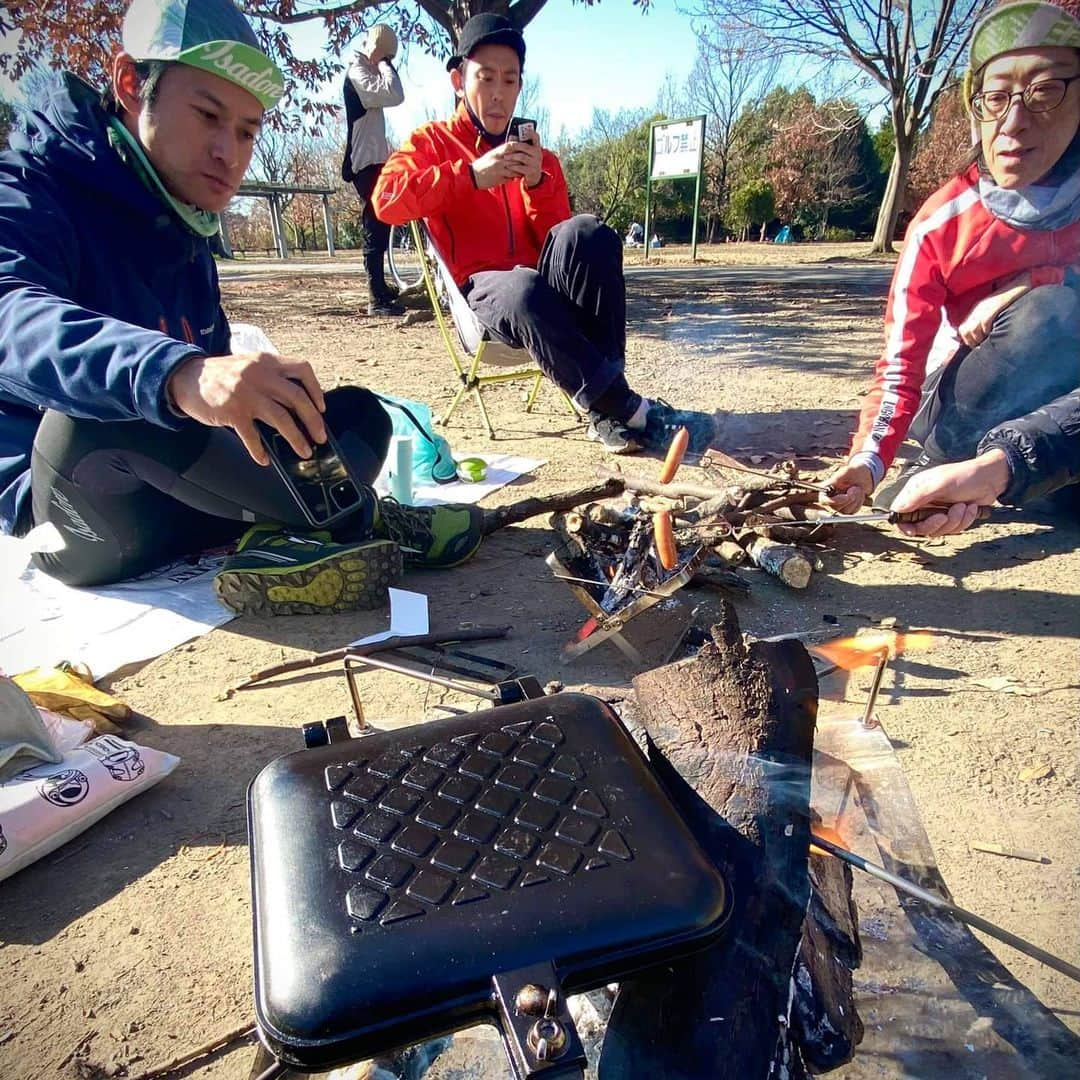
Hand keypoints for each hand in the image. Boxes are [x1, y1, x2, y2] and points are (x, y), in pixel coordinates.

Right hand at [167, 352, 326, 466]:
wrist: (185, 377)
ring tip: (304, 451)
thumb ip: (272, 377)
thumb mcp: (250, 365)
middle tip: (320, 437)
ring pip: (281, 419)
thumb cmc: (222, 375)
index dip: (316, 390)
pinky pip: (253, 437)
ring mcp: (246, 393)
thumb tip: (300, 404)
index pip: (302, 369)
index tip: (321, 408)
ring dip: (296, 439)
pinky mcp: (232, 412)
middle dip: (313, 421)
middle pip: (297, 398)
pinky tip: (264, 459)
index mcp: (267, 361)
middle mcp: (259, 375)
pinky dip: (259, 451)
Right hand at [471, 138, 541, 189]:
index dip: (519, 146)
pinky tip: (518, 176)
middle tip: (529, 160)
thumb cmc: (483, 164)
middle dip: (522, 159)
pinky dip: (515, 176)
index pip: (511, 146)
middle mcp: (499, 160)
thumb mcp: (492, 154)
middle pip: (515, 157)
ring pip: (515, 168)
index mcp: (497, 152)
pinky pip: (511, 177)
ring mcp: (499, 169)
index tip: (525, 147)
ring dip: (521, 169)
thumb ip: (502, 151)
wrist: (474, 175)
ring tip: (525, 169)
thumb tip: (512, 146)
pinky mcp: (499, 178)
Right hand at [822, 462, 872, 513]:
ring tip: (858, 489)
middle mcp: (830, 499)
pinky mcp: (847, 510)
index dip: (833, 501)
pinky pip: (853, 511)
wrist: (863, 477)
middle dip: (849, 498)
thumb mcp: (848, 471)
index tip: (846, 497)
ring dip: (856, 500)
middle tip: (856, 488)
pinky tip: (859, 495)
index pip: (823, 500)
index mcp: (826, 489)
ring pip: (846, 511)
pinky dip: (859, 503)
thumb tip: (835, 479)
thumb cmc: (854, 472)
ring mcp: (839, 506)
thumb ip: (841, 475)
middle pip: (836, 507)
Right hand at [888, 450, 1009, 536]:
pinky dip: (964, 521)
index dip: (904, 525)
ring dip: (954, 521)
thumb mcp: (940, 484)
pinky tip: (970, 508)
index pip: (900, 513)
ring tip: (963, 507)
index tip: (913, 531)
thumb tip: (897, 509)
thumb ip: (918, 497)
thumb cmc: (965, 476)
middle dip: (935, 524)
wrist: (992, 479)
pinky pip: (953, 529)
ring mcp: (938, 511)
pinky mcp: (952, 517)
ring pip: (938, 530)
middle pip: (919, 527)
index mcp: (916, 492)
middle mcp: (924, 503)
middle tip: (945, 515)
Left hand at [957, 276, 1027, 347]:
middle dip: (972, 342)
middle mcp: (978, 309)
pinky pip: (985, 322)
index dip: (967, 341)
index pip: (962, 329)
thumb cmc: (1011, 299)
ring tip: (988, 343)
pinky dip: (987, 331)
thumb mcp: (995, 310)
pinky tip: (993, 333)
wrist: (1021, 282)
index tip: (976, 346)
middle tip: (982, 347)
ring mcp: (986, 306)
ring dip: (980, 339)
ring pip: (973, 329)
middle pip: (965, 331)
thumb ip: (987, 321)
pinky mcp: (995, 305)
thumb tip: (983, 337)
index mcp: (977, 310)